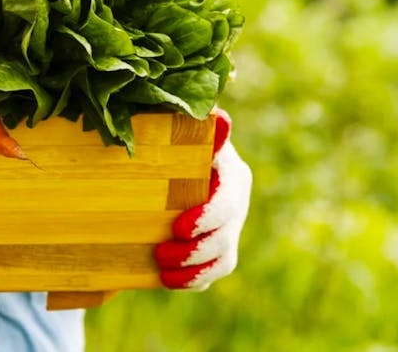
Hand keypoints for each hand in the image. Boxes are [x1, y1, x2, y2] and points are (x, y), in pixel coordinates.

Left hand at [155, 109, 251, 289]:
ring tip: (162, 268)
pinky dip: (194, 279)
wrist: (165, 168)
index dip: (206, 216)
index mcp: (229, 169)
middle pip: (227, 231)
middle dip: (195, 247)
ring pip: (224, 255)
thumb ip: (196, 128)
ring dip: (193, 266)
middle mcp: (236, 198)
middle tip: (161, 251)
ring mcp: (231, 225)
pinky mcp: (222, 247)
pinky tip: (169, 279)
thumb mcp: (179, 133)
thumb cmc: (170, 144)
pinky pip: (217, 270)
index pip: (226, 197)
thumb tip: (220, 117)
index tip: (178, 228)